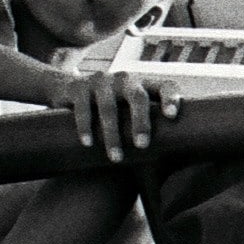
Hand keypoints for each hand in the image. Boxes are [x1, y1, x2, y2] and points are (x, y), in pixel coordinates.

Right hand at [48, 71, 179, 161]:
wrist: (70, 91)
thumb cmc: (114, 112)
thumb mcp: (132, 114)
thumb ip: (152, 127)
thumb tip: (173, 163)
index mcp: (144, 86)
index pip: (164, 86)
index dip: (170, 98)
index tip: (172, 116)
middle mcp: (125, 80)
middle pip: (137, 97)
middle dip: (141, 122)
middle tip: (142, 145)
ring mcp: (101, 80)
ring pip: (109, 107)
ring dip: (112, 134)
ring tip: (116, 158)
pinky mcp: (78, 86)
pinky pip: (83, 107)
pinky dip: (86, 126)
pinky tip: (88, 143)